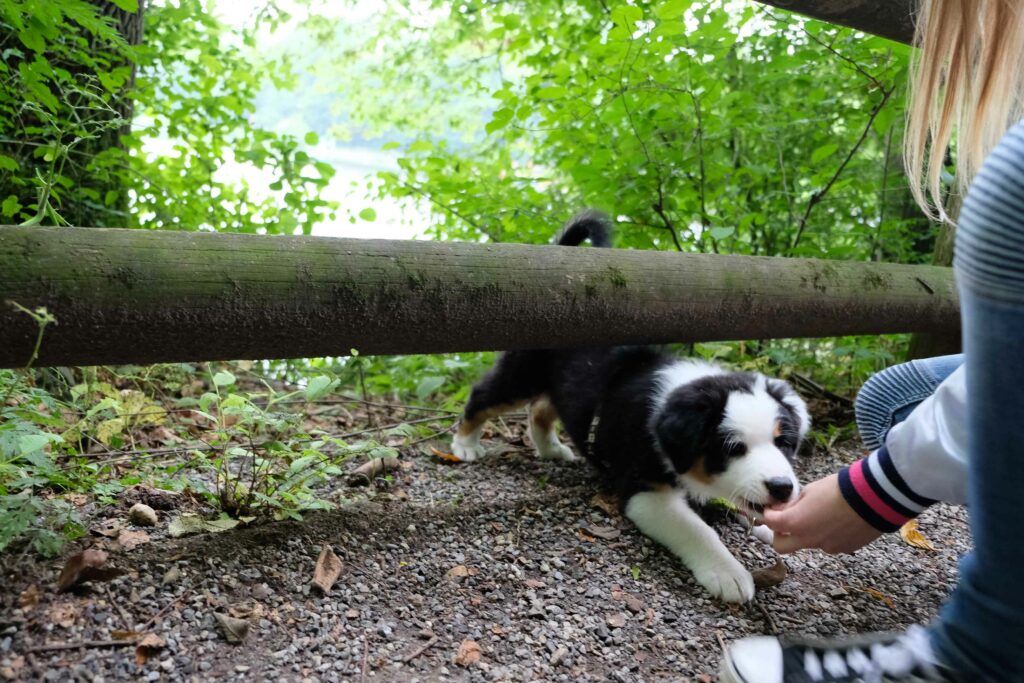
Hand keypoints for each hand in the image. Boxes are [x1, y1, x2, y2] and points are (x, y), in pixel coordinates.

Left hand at [763, 474, 882, 553]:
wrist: (873, 498)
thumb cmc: (839, 489)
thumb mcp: (809, 490)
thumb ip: (793, 503)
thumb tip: (785, 509)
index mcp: (795, 523)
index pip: (768, 522)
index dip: (767, 513)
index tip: (772, 507)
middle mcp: (808, 539)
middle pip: (780, 546)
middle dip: (779, 534)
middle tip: (786, 520)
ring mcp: (826, 547)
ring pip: (807, 544)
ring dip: (806, 533)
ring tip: (821, 515)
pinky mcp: (844, 549)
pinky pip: (828, 544)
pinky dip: (827, 535)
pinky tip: (838, 521)